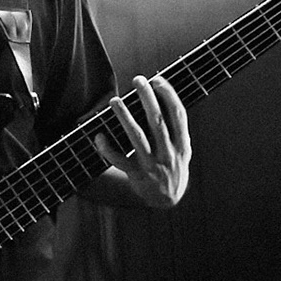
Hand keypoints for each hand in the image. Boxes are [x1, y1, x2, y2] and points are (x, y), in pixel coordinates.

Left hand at [92, 74, 191, 208]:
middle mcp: (169, 154)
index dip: (169, 96)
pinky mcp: (137, 175)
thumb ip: (176, 128)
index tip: (157, 80)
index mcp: (182, 144)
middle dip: (147, 99)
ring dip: (125, 117)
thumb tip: (162, 96)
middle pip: (157, 122)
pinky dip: (108, 148)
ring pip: (137, 138)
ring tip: (115, 100)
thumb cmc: (171, 165)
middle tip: (138, 80)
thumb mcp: (182, 149)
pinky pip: (120, 160)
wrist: (166, 199)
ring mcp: (152, 165)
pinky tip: (99, 135)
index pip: (178, 115)